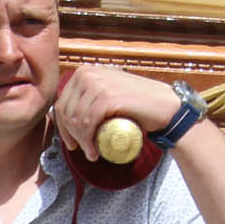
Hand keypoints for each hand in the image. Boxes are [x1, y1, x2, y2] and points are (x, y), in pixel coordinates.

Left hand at [53, 62, 183, 157]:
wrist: (162, 105)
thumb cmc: (135, 102)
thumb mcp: (107, 90)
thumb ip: (88, 95)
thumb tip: (64, 114)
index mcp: (85, 71)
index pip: (61, 103)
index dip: (63, 127)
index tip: (71, 142)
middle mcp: (88, 73)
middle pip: (66, 112)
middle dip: (71, 136)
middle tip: (83, 149)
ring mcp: (99, 83)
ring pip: (76, 119)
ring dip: (81, 141)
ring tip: (92, 152)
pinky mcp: (109, 97)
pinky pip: (88, 122)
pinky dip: (88, 140)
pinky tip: (95, 150)